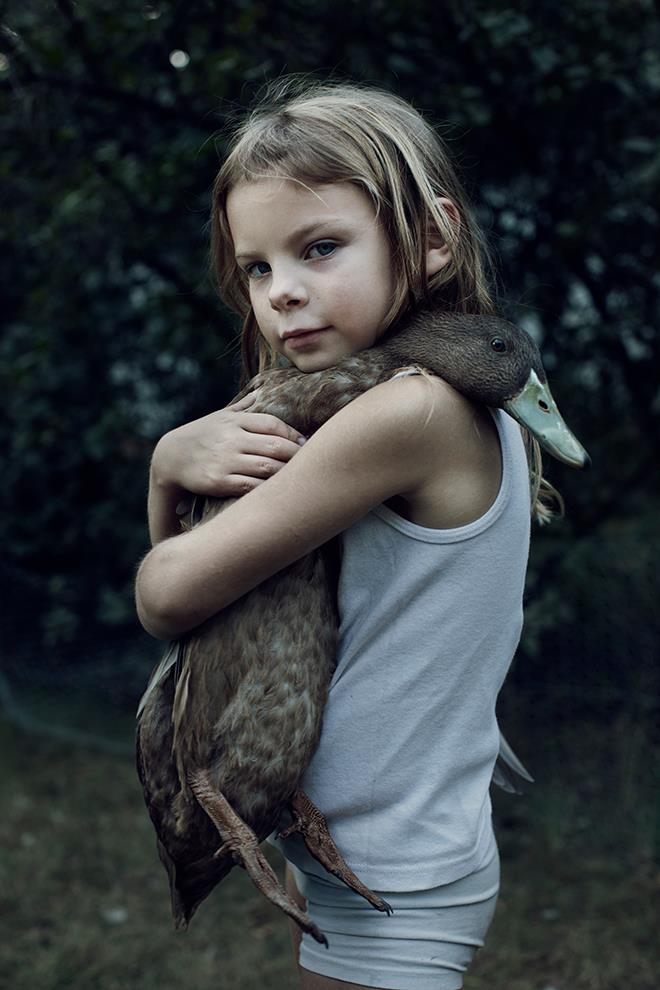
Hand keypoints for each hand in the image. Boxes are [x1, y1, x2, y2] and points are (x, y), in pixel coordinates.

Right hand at [151, 392, 306, 498]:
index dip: (292, 435)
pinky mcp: (219, 481)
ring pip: (267, 467)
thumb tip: (261, 390)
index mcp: (234, 421)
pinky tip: (278, 492)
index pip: (273, 424)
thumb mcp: (219, 417)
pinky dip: (268, 489)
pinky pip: (251, 486)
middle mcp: (231, 439)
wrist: (169, 458)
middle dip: (296, 455)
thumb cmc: (201, 436)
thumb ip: (242, 407)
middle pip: (275, 446)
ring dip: (286, 473)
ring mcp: (225, 461)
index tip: (305, 443)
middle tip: (310, 462)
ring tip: (299, 478)